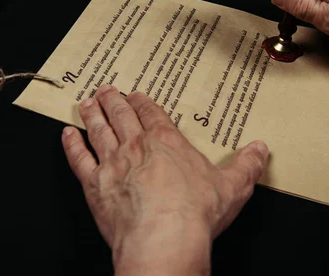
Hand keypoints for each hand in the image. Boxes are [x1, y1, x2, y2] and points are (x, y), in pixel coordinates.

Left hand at [61, 85, 268, 275]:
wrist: (163, 238)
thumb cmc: (195, 212)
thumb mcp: (233, 186)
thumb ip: (247, 165)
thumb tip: (260, 149)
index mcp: (166, 142)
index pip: (151, 113)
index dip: (142, 102)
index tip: (135, 95)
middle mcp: (136, 146)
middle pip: (121, 115)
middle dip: (113, 100)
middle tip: (106, 89)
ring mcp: (112, 163)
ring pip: (98, 130)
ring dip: (92, 114)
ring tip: (87, 102)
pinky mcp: (94, 185)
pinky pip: (78, 158)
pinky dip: (72, 144)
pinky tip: (67, 135)